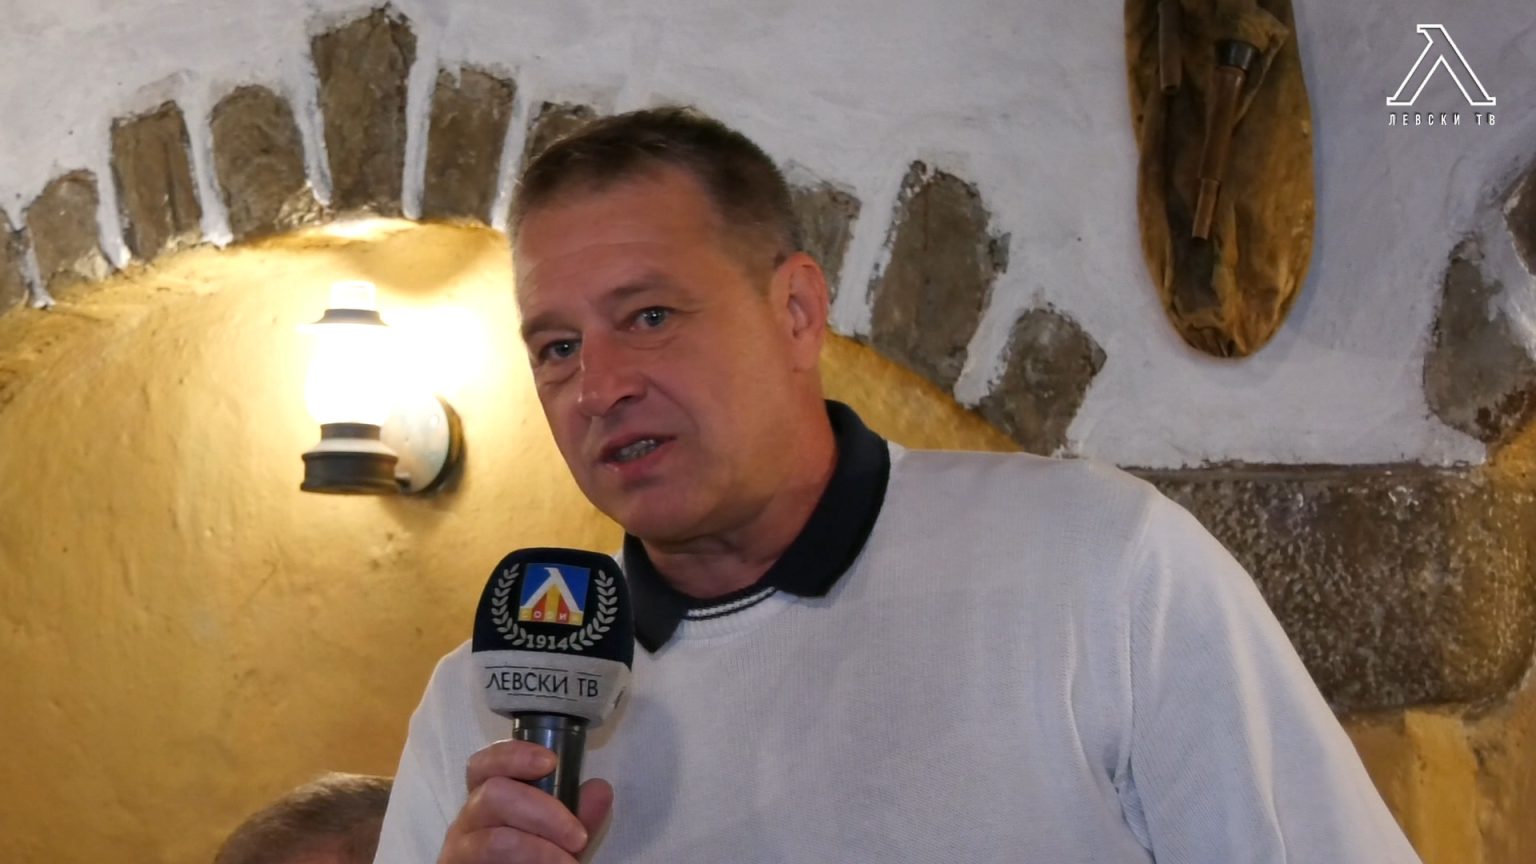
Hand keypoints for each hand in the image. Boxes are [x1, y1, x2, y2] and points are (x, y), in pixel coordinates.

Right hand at [437, 739, 613, 863]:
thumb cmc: (533, 859)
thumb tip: (600, 788)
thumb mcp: (561, 836)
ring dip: (539, 850)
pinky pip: (488, 860)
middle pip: (494, 793)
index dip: (515, 755)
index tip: (550, 761)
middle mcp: (469, 818)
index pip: (486, 763)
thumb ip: (578, 814)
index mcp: (488, 798)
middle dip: (543, 811)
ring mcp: (461, 848)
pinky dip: (528, 863)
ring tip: (568, 863)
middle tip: (577, 837)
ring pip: (494, 839)